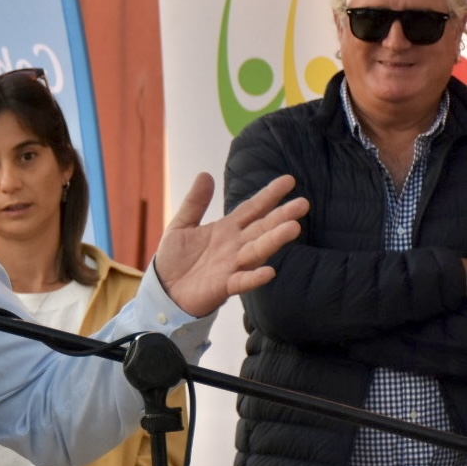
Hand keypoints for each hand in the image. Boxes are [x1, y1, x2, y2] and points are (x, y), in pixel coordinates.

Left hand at [154, 172, 306, 316]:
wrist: (163, 291)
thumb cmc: (175, 259)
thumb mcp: (181, 225)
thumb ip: (195, 203)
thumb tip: (205, 174)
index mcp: (226, 229)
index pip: (252, 209)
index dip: (269, 195)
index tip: (289, 180)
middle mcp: (235, 246)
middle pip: (262, 228)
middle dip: (281, 216)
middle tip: (303, 204)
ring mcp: (232, 266)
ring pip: (257, 251)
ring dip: (274, 240)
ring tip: (293, 228)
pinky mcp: (224, 286)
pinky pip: (242, 281)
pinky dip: (255, 277)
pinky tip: (269, 271)